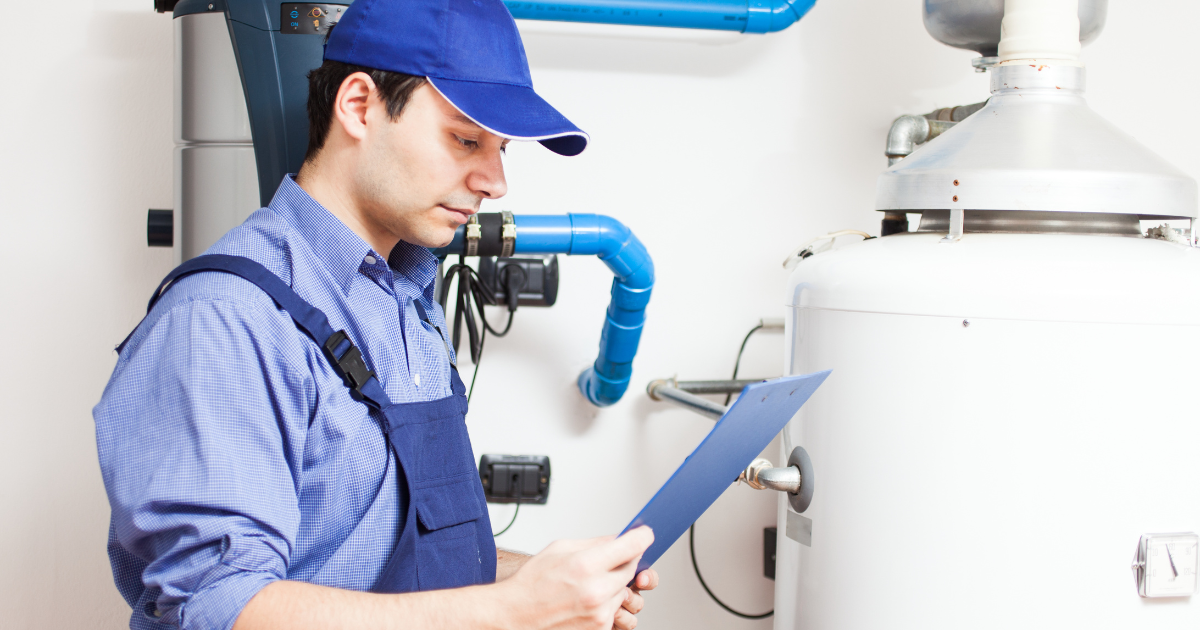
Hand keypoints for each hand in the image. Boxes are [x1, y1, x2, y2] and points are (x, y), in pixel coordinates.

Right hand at [497, 526, 653, 629]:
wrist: (517, 615)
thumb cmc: (533, 582)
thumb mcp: (560, 548)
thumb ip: (594, 543)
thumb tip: (619, 538)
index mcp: (585, 565)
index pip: (631, 547)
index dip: (641, 537)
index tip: (644, 534)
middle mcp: (596, 590)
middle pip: (631, 568)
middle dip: (625, 560)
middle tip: (610, 558)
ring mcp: (599, 612)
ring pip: (624, 589)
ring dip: (614, 582)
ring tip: (589, 582)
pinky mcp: (600, 628)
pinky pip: (615, 607)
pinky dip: (606, 600)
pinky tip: (586, 598)